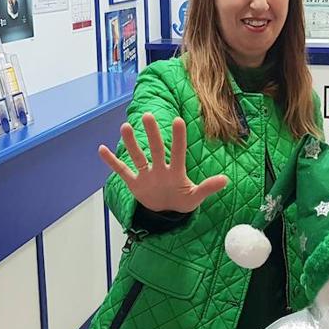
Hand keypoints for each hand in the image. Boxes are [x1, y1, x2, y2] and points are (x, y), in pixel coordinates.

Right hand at [98, 113, 228, 212]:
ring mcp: (146, 175)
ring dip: (131, 143)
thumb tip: (226, 179)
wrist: (166, 212)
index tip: (178, 120)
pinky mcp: (135, 184)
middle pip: (156, 149)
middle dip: (152, 134)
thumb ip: (208, 188)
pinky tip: (102, 149)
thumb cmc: (182, 200)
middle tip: (147, 115)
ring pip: (137, 156)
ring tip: (125, 126)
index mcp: (176, 172)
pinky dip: (112, 162)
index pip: (178, 152)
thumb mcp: (195, 197)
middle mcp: (160, 169)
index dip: (178, 138)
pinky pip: (122, 171)